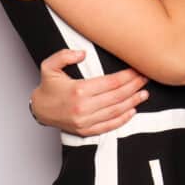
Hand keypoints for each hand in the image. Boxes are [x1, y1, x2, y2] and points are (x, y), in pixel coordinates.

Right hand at [31, 49, 148, 134]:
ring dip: (133, 102)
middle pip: (117, 96)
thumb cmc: (48, 87)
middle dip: (134, 87)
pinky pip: (109, 126)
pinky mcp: (86, 131)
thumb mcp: (49, 66)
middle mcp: (83, 107)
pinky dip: (123, 119)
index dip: (127, 76)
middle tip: (145, 79)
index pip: (111, 83)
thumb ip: (64, 55)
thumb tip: (82, 53)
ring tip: (144, 94)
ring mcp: (85, 121)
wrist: (40, 110)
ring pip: (116, 111)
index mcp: (78, 90)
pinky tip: (132, 111)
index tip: (137, 70)